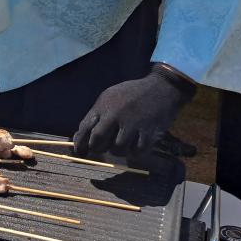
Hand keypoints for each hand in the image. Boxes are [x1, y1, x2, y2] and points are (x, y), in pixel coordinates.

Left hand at [74, 64, 195, 157]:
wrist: (161, 87)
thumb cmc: (131, 94)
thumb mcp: (109, 97)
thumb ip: (95, 116)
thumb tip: (79, 138)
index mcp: (104, 106)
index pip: (85, 129)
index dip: (80, 144)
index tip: (81, 153)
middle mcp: (116, 115)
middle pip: (98, 141)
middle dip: (97, 148)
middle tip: (103, 148)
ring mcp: (132, 124)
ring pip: (117, 149)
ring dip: (117, 151)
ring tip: (122, 143)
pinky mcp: (149, 131)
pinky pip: (137, 151)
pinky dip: (135, 152)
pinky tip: (135, 144)